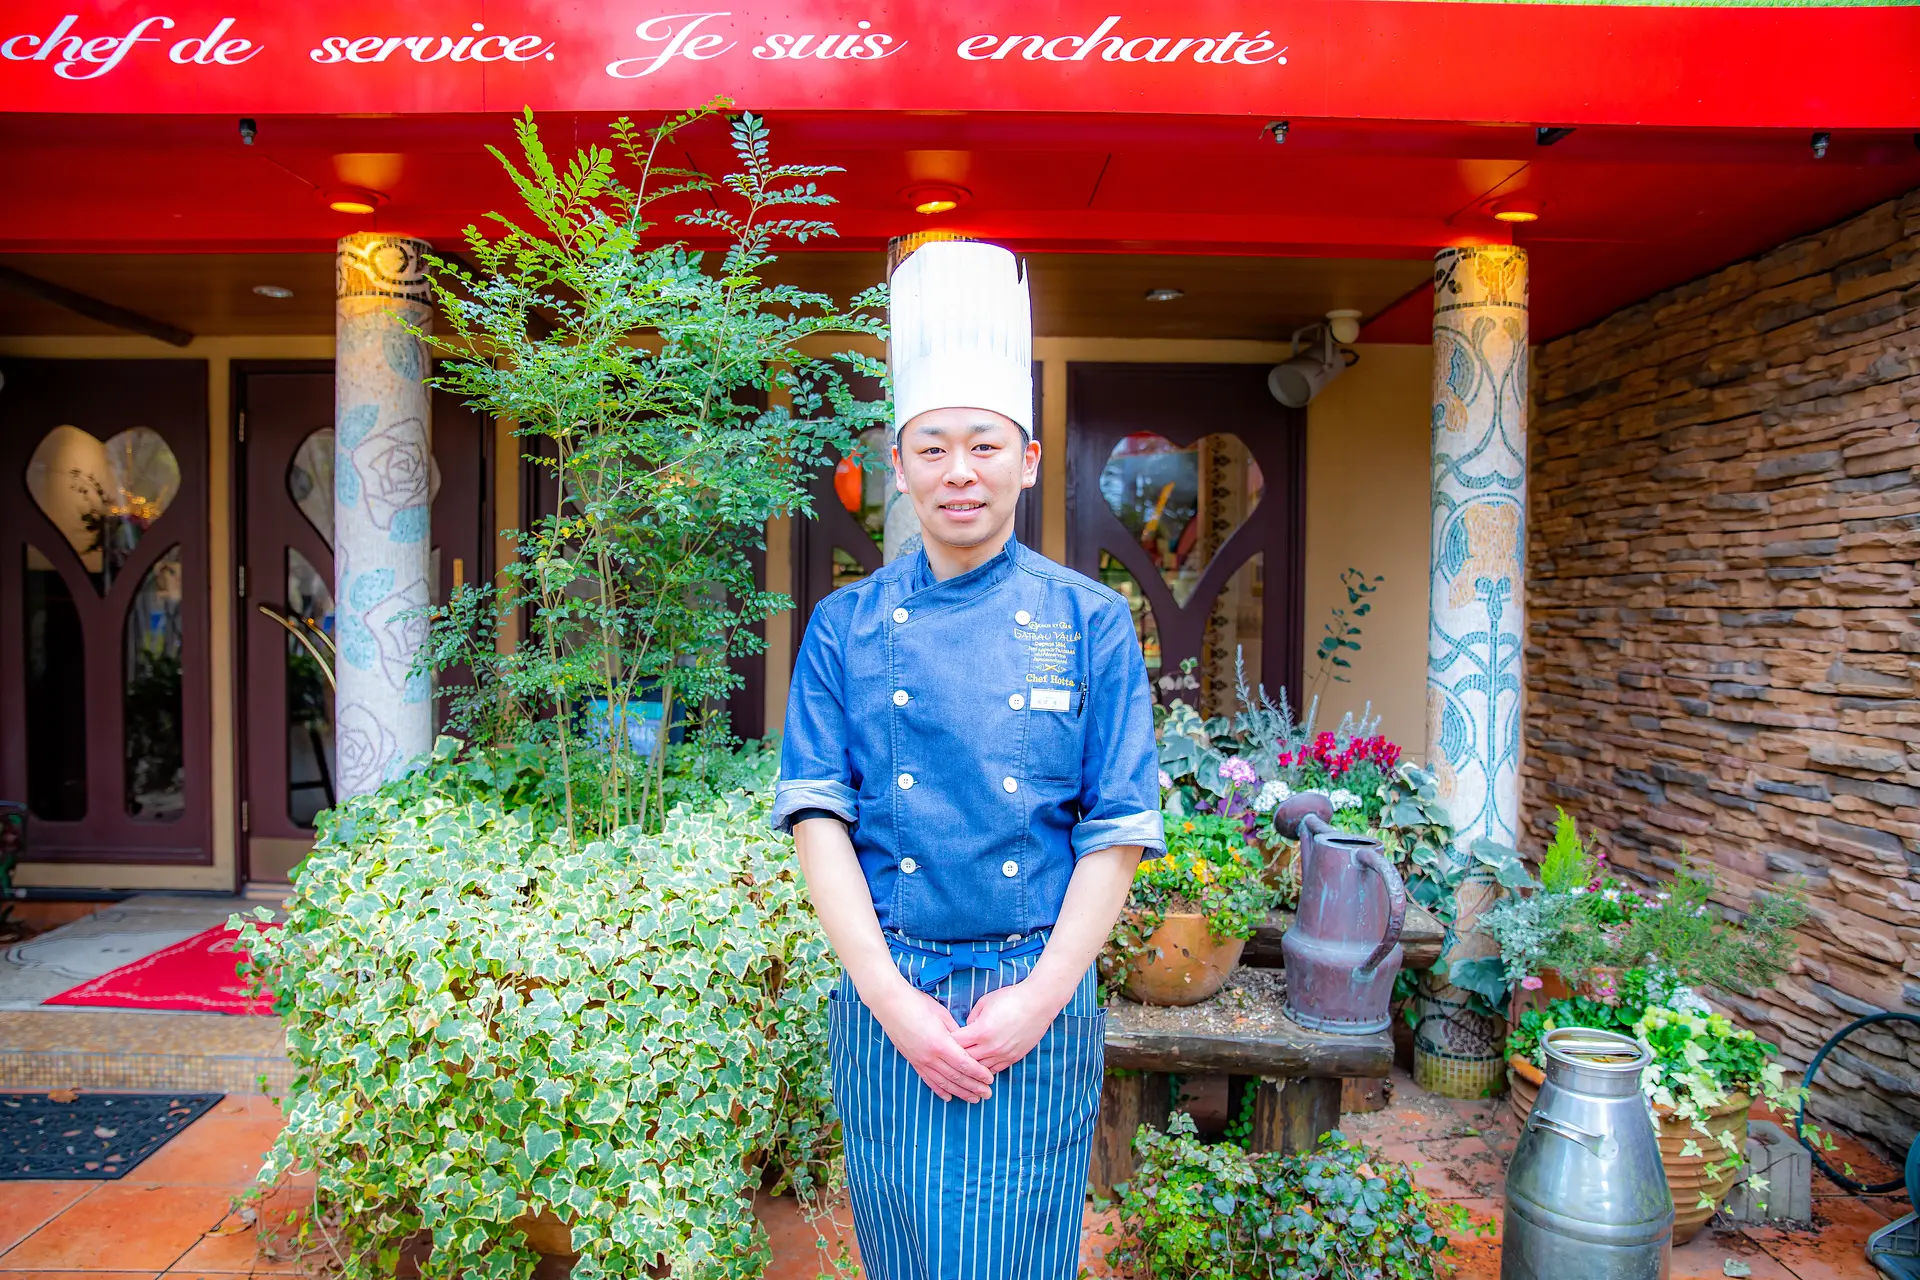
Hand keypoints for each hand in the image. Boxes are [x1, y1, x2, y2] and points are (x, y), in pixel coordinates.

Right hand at [871, 983, 995, 1102]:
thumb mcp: (942, 1015)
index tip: (990, 1079)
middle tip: (988, 1094)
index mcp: (941, 1043)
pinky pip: (929, 1080)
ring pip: (944, 1083)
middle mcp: (930, 1057)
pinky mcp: (913, 1062)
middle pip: (956, 1077)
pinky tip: (949, 1097)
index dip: (979, 1073)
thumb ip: (956, 1032)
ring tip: (974, 1099)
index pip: (965, 1064)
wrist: (890, 1005)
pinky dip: (940, 1090)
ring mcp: (920, 1061)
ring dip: (960, 1092)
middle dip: (974, 1087)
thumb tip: (969, 1044)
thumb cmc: (917, 1004)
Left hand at [952, 980, 1059, 1073]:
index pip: (955, 1044)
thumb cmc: (1011, 998)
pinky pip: (994, 1070)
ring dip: (970, 1066)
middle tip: (948, 1055)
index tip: (940, 1041)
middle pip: (965, 1060)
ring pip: (979, 1069)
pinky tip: (980, 1066)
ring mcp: (1003, 1054)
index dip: (946, 1042)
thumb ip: (971, 1018)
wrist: (1038, 1003)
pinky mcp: (1013, 1058)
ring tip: (962, 1064)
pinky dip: (985, 1069)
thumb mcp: (985, 1002)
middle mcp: (990, 1047)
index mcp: (980, 1031)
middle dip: (955, 1057)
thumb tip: (965, 1029)